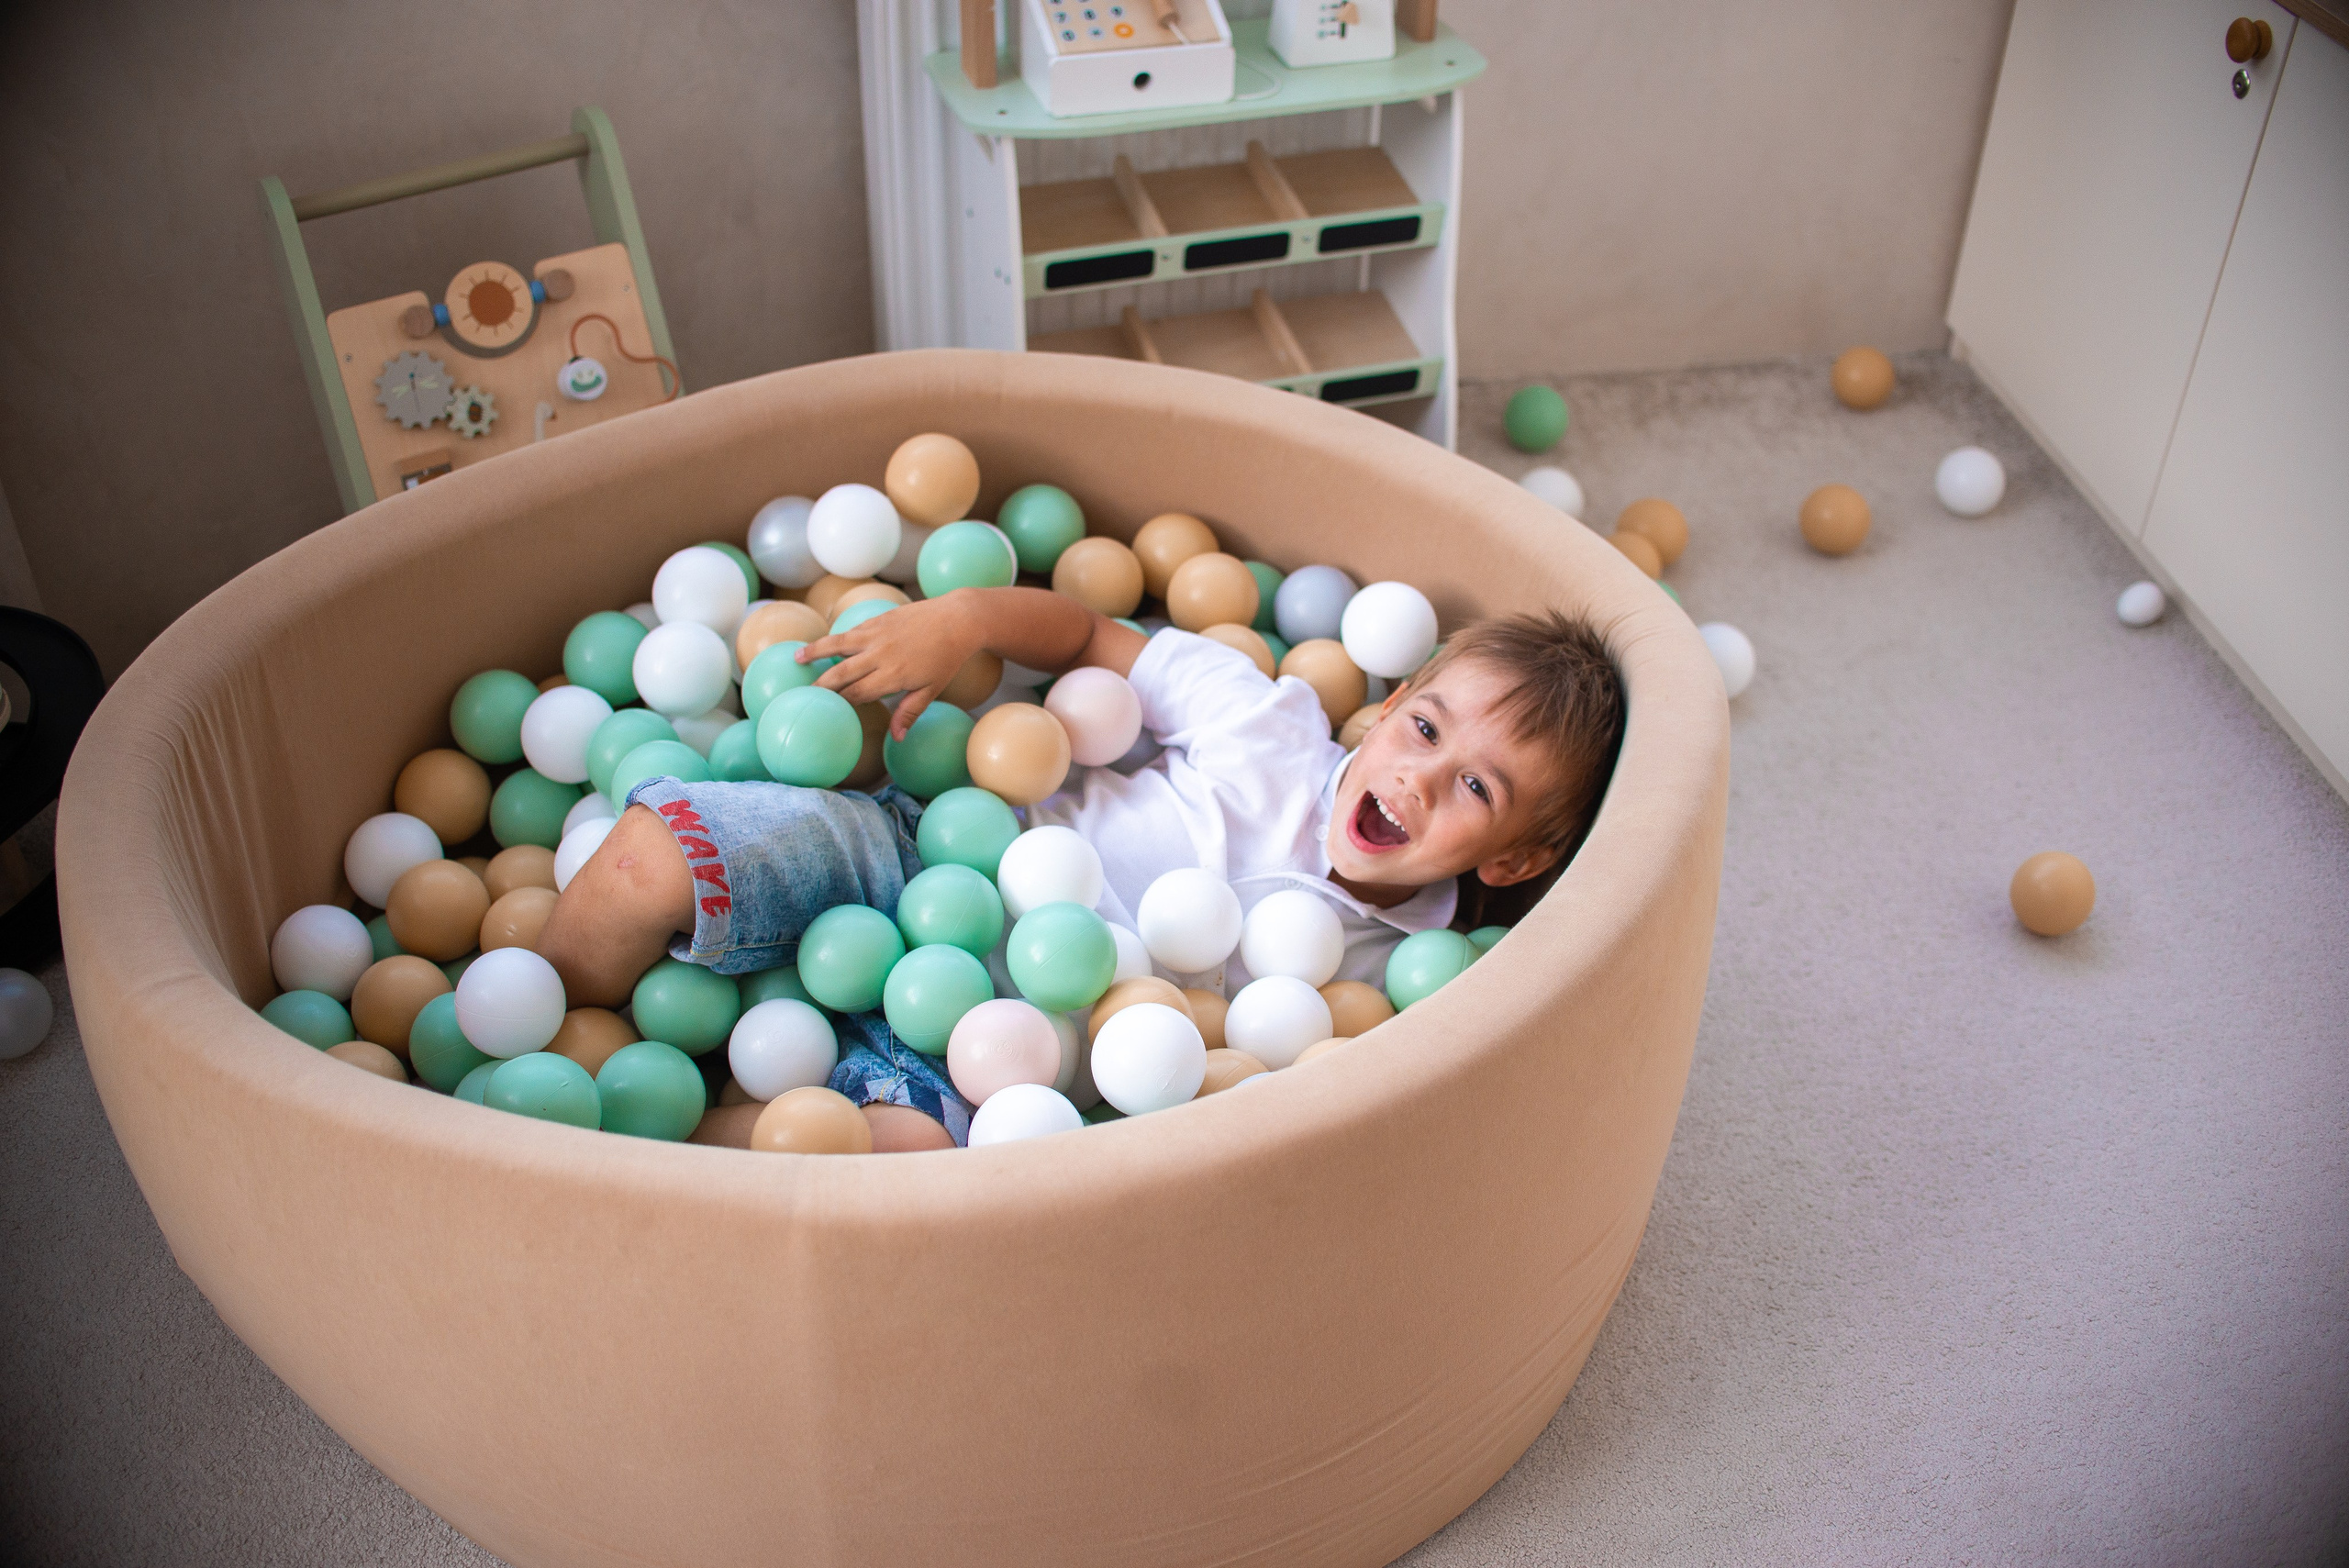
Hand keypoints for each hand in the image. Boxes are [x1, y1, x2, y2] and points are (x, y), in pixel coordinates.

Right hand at [799, 594, 980, 736]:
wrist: (957, 620)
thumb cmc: (946, 659)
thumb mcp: (931, 690)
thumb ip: (910, 713)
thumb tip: (896, 739)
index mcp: (893, 676)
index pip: (857, 693)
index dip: (840, 703)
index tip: (824, 710)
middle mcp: (880, 655)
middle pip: (841, 673)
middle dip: (821, 684)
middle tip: (803, 693)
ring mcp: (877, 635)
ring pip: (838, 644)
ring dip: (815, 651)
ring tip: (797, 658)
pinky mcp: (878, 620)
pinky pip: (851, 631)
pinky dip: (836, 638)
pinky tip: (824, 644)